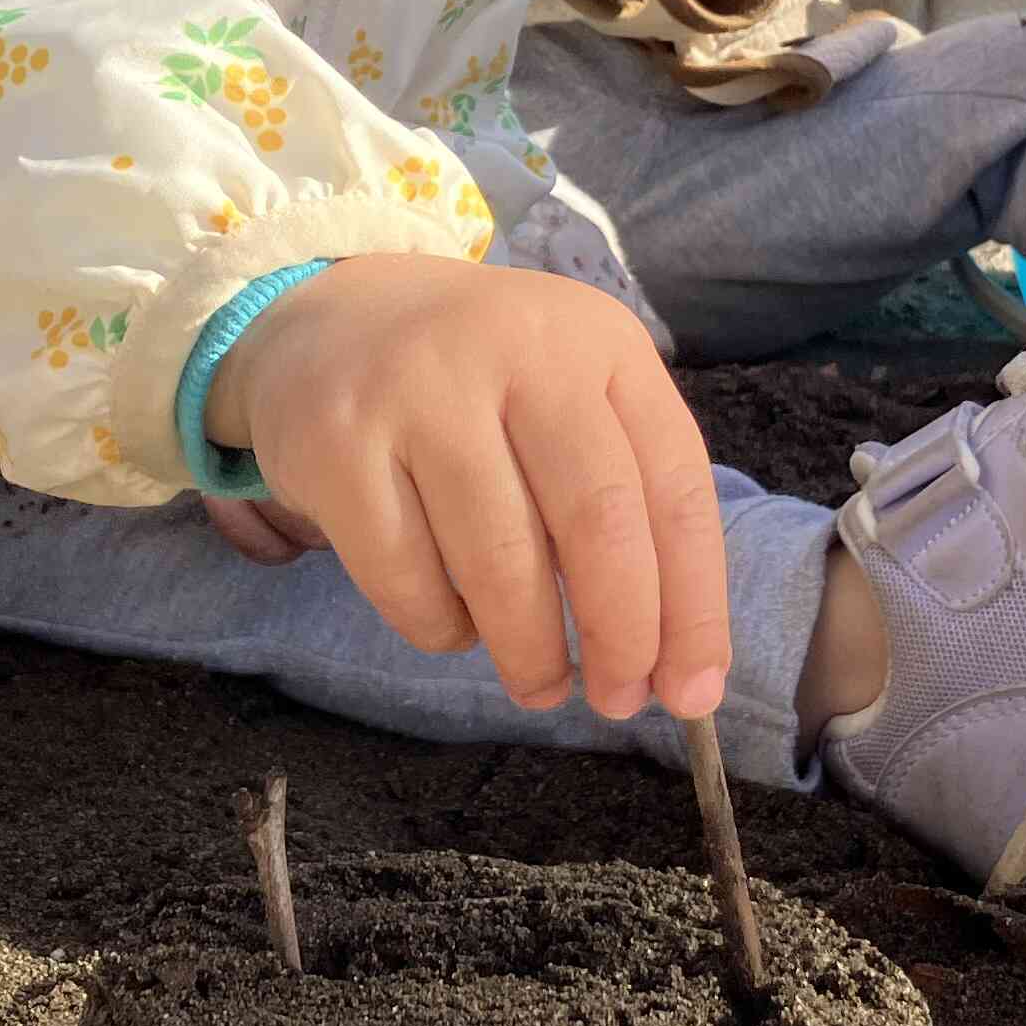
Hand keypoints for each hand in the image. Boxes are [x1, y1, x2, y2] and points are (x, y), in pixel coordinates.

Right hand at [203, 254, 730, 718]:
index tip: (692, 692)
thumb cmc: (481, 387)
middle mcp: (516, 349)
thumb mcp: (570, 397)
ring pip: (501, 564)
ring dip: (531, 652)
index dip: (695, 605)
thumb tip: (673, 660)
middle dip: (620, 637)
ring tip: (538, 681)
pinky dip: (443, 630)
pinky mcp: (337, 444)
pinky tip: (455, 623)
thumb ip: (627, 499)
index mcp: (599, 341)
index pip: (675, 487)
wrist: (330, 324)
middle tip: (615, 700)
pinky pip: (408, 581)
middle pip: (598, 524)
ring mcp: (419, 391)